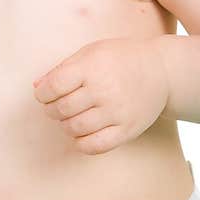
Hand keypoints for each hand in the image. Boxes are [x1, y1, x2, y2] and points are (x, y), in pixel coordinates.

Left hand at [32, 36, 169, 154]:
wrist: (162, 71)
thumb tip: (37, 87)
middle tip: (56, 106)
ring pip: (75, 129)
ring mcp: (117, 112)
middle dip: (51, 110)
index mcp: (92, 67)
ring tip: (71, 117)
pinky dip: (82, 143)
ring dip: (66, 125)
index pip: (53, 86)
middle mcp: (104, 90)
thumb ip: (63, 68)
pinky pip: (95, 146)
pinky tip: (82, 133)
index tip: (44, 94)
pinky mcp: (127, 129)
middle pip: (61, 109)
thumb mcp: (91, 52)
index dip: (42, 94)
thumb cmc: (121, 59)